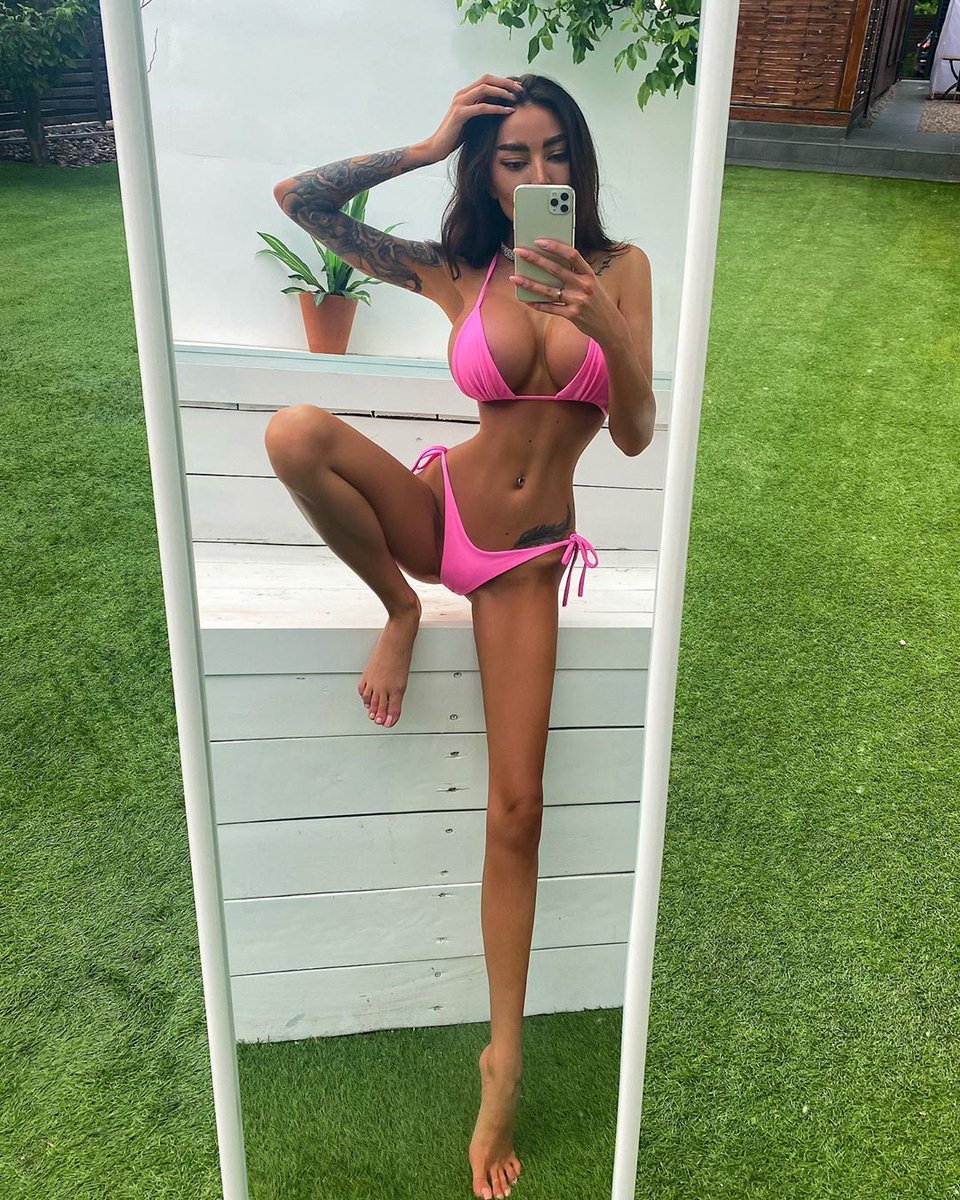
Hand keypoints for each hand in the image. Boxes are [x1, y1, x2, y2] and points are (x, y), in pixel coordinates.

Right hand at [424, 74, 523, 161]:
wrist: (436, 148)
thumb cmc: (454, 137)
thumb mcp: (471, 121)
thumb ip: (481, 111)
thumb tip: (499, 108)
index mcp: (465, 94)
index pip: (486, 80)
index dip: (503, 81)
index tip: (517, 87)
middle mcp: (462, 94)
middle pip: (487, 79)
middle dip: (505, 82)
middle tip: (520, 89)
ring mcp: (460, 103)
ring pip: (485, 89)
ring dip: (502, 92)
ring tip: (516, 98)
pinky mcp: (460, 114)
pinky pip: (482, 107)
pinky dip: (496, 108)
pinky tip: (508, 111)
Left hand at [509, 240, 625, 346]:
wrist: (610, 325)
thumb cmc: (597, 301)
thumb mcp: (592, 283)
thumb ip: (576, 273)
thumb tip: (551, 262)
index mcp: (589, 274)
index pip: (572, 254)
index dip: (555, 246)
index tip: (539, 241)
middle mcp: (584, 286)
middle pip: (555, 270)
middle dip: (535, 259)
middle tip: (519, 252)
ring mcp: (577, 301)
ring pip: (548, 290)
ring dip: (529, 283)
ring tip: (514, 278)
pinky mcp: (572, 315)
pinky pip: (550, 308)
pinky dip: (537, 304)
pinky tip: (526, 300)